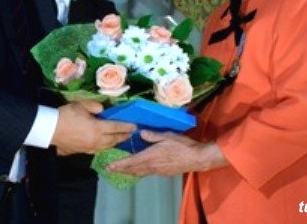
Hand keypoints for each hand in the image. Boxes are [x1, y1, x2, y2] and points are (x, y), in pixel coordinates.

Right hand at [51, 100, 135, 154]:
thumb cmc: (66, 115)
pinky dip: (104, 147)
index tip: (134, 126)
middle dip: (123, 137)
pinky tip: (104, 145)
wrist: (49, 130)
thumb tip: (102, 109)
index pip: (116, 127)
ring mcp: (89, 147)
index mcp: (97, 128)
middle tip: (130, 134)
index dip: (126, 127)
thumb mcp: (81, 105)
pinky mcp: (82, 151)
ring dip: (114, 143)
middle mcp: (96, 140)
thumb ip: (94, 106)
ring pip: (106, 146)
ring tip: (119, 140)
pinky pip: (97, 150)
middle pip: (113, 139)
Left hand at [106, 130, 227, 175]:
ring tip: (120, 170)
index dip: (119, 164)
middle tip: (110, 169)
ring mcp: (158, 171)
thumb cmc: (183, 145)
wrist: (196, 158)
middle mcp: (152, 166)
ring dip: (128, 172)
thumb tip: (140, 132)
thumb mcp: (167, 136)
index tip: (109, 166)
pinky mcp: (163, 173)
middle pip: (133, 170)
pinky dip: (138, 172)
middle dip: (120, 170)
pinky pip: (147, 173)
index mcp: (151, 156)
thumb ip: (153, 135)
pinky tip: (138, 170)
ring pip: (139, 173)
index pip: (131, 162)